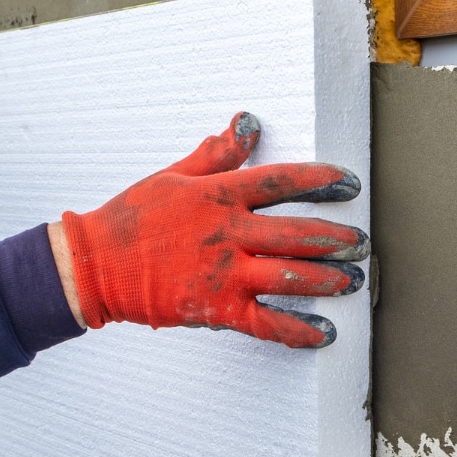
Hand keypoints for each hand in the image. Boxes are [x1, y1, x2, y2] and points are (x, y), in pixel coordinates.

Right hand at [55, 113, 368, 347]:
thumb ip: (216, 154)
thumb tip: (247, 123)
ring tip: (353, 281)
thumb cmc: (131, 219)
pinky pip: (267, 322)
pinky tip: (325, 333)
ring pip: (291, 276)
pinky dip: (299, 330)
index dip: (321, 179)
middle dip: (337, 239)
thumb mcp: (173, 176)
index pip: (282, 181)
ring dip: (329, 279)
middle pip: (297, 232)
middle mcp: (229, 234)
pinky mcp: (218, 309)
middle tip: (362, 243)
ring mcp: (226, 274)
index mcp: (219, 196)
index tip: (350, 183)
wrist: (94, 266)